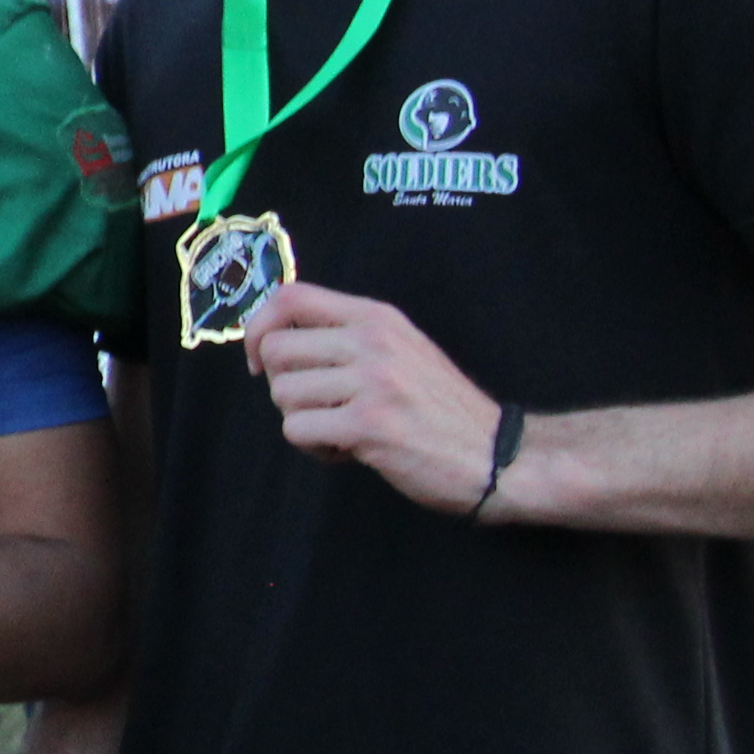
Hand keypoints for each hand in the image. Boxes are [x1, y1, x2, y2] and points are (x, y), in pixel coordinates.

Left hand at [242, 283, 513, 515]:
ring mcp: (371, 382)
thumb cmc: (440, 408)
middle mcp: (372, 341)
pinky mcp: (369, 425)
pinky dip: (315, 447)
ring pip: (283, 395)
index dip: (258, 328)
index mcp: (376, 317)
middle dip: (283, 386)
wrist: (495, 455)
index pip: (290, 297)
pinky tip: (348, 450)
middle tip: (319, 406)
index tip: (261, 361)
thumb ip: (346, 336)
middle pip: (276, 350)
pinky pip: (298, 430)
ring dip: (302, 421)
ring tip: (341, 430)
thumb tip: (273, 340)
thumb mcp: (401, 349)